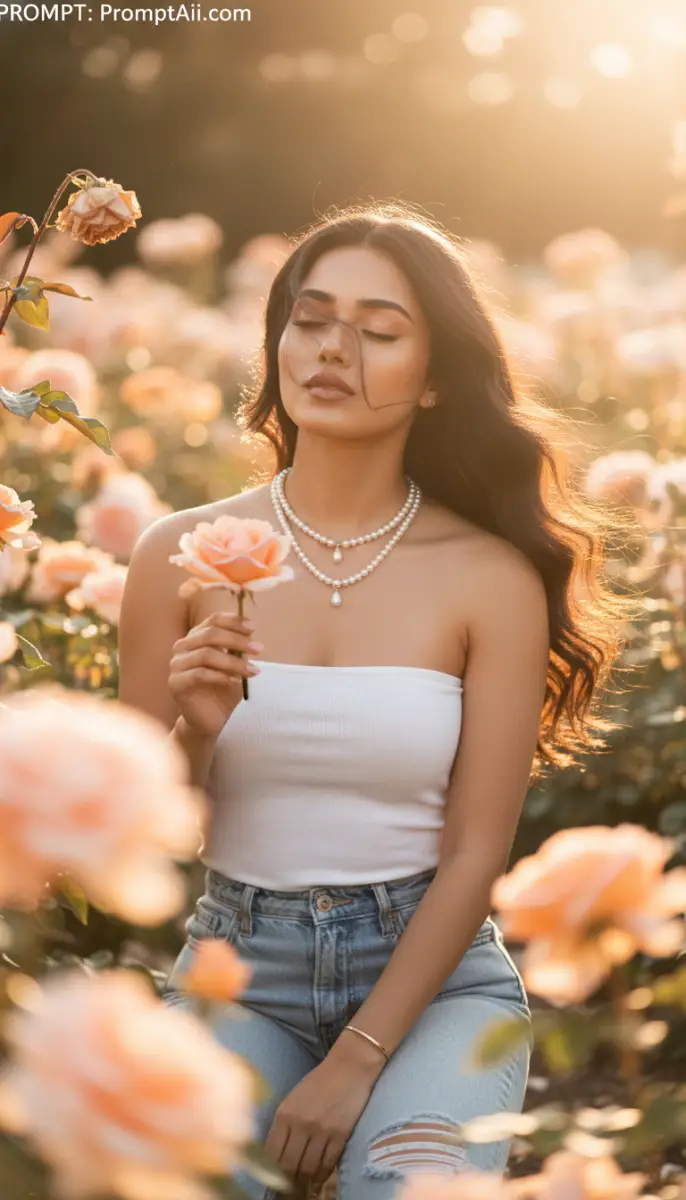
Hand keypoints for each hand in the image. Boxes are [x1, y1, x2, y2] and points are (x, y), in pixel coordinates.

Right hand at [168, 611, 261, 736]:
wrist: (210, 719)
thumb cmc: (223, 689)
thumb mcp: (235, 665)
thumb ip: (238, 649)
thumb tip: (250, 635)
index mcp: (196, 637)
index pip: (213, 620)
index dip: (233, 621)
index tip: (253, 628)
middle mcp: (182, 647)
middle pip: (210, 634)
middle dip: (237, 640)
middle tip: (259, 649)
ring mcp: (176, 664)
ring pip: (206, 654)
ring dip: (233, 662)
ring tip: (252, 670)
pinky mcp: (175, 683)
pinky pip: (200, 674)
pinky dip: (221, 676)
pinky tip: (236, 682)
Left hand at [264, 1051, 380, 1190]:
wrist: (349, 1066)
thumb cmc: (319, 1081)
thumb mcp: (294, 1099)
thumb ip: (284, 1124)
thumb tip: (276, 1153)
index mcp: (284, 1114)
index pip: (271, 1153)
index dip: (269, 1172)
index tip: (271, 1180)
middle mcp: (300, 1124)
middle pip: (289, 1165)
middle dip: (287, 1181)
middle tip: (287, 1189)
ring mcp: (321, 1131)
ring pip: (308, 1168)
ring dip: (304, 1181)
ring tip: (302, 1186)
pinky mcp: (340, 1135)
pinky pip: (328, 1164)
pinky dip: (322, 1175)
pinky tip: (319, 1178)